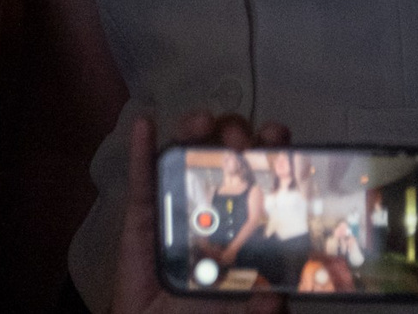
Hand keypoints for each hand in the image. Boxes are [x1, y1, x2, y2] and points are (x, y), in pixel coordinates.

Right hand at [115, 113, 287, 313]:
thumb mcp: (244, 313)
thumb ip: (262, 308)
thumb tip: (272, 297)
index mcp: (244, 224)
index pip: (262, 179)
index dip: (270, 153)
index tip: (277, 137)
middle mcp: (212, 207)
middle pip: (223, 157)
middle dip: (233, 135)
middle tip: (238, 139)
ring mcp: (174, 205)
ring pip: (183, 156)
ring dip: (192, 130)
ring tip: (200, 122)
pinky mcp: (141, 214)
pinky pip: (140, 179)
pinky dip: (141, 149)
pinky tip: (145, 124)